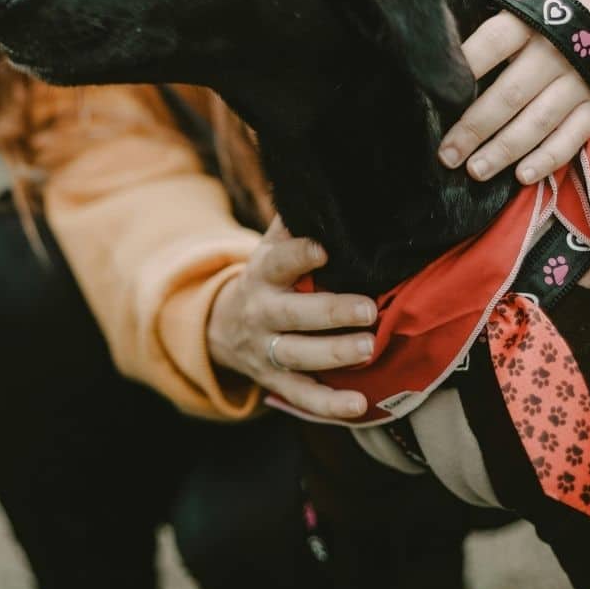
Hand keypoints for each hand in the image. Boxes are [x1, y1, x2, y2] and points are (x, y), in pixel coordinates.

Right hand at [207, 216, 376, 419]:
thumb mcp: (270, 248)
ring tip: (368, 348)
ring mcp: (267, 350)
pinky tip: (359, 405)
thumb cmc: (267, 279)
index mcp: (262, 274)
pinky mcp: (276, 382)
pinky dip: (329, 404)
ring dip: (333, 353)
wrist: (222, 327)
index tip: (322, 249)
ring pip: (297, 355)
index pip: (278, 261)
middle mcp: (262, 312)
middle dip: (330, 312)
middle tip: (368, 308)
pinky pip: (301, 397)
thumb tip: (326, 183)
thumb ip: (294, 223)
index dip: (298, 255)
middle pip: (293, 314)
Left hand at [439, 0, 589, 184]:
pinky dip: (551, 158)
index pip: (492, 42)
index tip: (437, 89)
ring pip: (540, 120)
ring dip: (507, 149)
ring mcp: (576, 81)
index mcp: (524, 21)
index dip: (467, 64)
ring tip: (475, 172)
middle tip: (445, 154)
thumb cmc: (534, 6)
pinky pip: (575, 136)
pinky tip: (523, 176)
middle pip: (510, 93)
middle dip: (476, 126)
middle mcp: (551, 52)